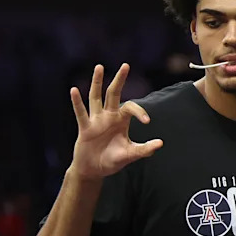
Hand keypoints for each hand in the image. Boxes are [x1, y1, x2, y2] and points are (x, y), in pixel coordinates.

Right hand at [69, 63, 162, 179]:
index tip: (147, 121)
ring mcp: (95, 121)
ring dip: (97, 82)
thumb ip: (143, 150)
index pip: (131, 108)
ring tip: (99, 67)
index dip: (140, 111)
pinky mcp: (85, 128)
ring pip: (96, 97)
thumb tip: (160, 143)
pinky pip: (81, 113)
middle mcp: (108, 116)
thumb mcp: (130, 155)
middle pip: (114, 93)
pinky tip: (74, 89)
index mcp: (121, 120)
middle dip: (120, 80)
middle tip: (126, 65)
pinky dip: (77, 102)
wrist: (93, 171)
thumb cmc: (112, 160)